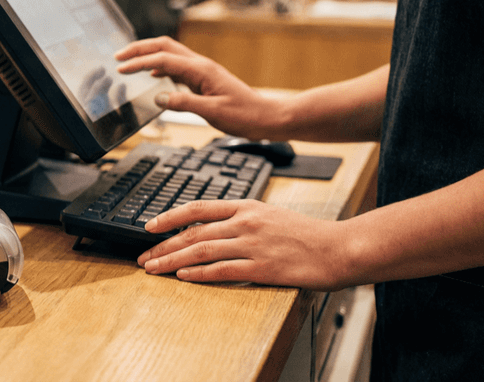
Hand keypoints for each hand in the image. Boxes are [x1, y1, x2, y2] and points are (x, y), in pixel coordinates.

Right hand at [115, 37, 283, 138]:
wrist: (267, 117)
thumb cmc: (245, 115)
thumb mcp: (213, 112)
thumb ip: (185, 103)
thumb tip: (159, 97)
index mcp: (201, 70)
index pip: (162, 60)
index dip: (139, 63)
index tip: (121, 69)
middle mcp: (201, 65)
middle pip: (164, 46)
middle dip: (139, 48)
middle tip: (119, 56)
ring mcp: (202, 70)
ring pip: (170, 52)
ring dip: (148, 54)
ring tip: (130, 61)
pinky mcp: (204, 78)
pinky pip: (177, 65)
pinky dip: (160, 65)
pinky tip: (153, 75)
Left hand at [138, 200, 350, 290]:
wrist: (338, 248)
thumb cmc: (306, 234)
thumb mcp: (269, 214)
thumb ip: (241, 218)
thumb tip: (210, 227)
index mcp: (246, 206)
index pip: (198, 208)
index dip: (170, 216)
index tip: (149, 226)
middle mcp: (245, 222)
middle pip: (193, 232)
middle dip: (163, 245)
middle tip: (144, 255)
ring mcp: (253, 244)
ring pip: (201, 250)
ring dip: (172, 260)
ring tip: (155, 268)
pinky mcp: (262, 267)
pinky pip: (222, 270)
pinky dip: (199, 273)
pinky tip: (183, 277)